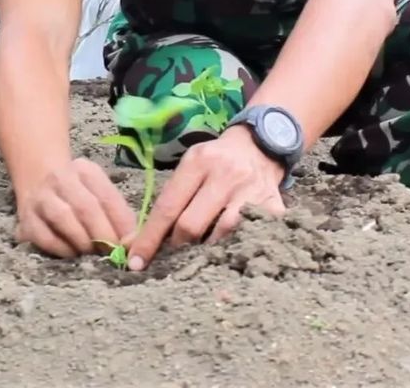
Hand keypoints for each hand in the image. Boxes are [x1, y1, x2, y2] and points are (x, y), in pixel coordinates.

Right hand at [14, 158, 136, 257]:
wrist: (37, 177)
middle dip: (103, 235)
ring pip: (63, 218)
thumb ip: (118, 214)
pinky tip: (72, 254)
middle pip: (86, 207)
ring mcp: (40, 198)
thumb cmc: (78, 192)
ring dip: (83, 241)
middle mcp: (60, 179)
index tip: (130, 244)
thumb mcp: (99, 191)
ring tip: (93, 253)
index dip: (121, 223)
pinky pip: (45, 237)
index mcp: (85, 170)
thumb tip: (132, 243)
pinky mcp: (26, 219)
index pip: (107, 196)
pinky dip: (62, 249)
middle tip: (113, 253)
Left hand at [127, 126, 286, 270]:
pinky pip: (250, 237)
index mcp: (198, 162)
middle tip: (177, 252)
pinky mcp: (273, 207)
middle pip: (192, 225)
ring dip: (207, 250)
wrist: (259, 146)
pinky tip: (232, 250)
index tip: (136, 262)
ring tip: (203, 252)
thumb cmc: (215, 162)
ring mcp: (251, 192)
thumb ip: (170, 199)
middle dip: (179, 245)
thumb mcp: (190, 167)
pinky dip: (237, 248)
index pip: (167, 207)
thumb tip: (140, 240)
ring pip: (221, 236)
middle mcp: (224, 175)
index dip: (150, 238)